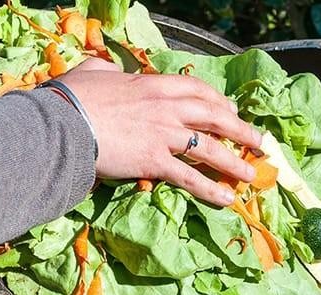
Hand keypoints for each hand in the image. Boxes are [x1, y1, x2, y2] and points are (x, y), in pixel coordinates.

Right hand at [57, 61, 261, 206]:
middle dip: (240, 130)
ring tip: (251, 174)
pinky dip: (211, 189)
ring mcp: (163, 135)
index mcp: (153, 85)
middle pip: (214, 117)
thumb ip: (107, 71)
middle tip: (258, 141)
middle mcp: (166, 108)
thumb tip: (108, 70)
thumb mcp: (93, 74)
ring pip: (209, 148)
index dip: (218, 101)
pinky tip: (227, 199)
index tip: (231, 111)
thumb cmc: (71, 99)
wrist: (62, 124)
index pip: (197, 89)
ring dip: (234, 162)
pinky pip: (190, 177)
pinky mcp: (155, 162)